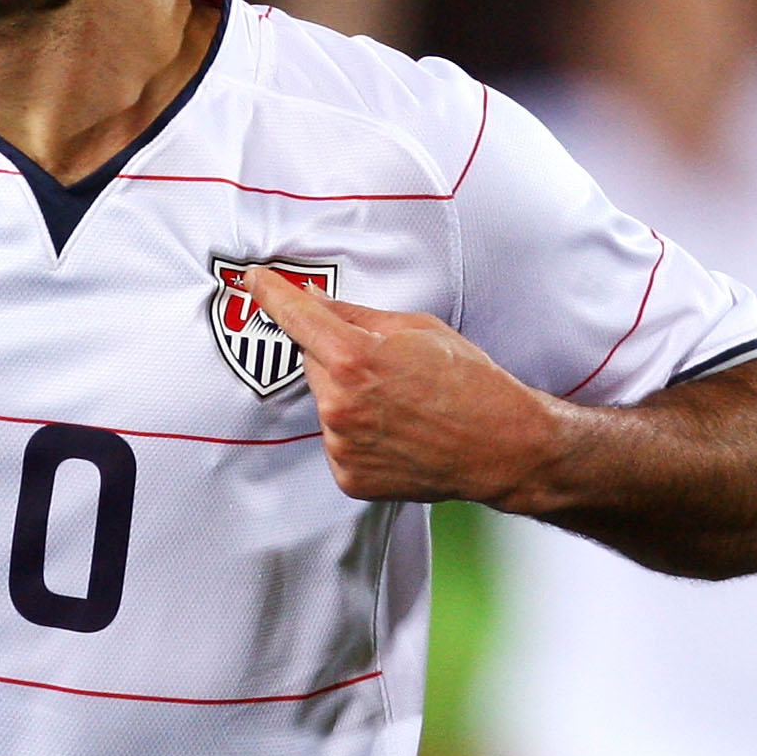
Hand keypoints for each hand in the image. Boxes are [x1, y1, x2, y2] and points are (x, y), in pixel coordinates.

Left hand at [248, 267, 555, 502]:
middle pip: (312, 362)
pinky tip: (397, 431)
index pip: (295, 316)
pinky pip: (338, 440)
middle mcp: (339, 406)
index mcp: (353, 359)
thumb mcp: (415, 329)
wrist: (502, 445)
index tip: (254, 280)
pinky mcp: (348, 476)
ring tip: (400, 404)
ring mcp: (341, 446)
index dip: (271, 293)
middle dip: (337, 356)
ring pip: (325, 403)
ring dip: (348, 396)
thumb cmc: (468, 381)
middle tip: (386, 366)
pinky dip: (358, 432)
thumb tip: (314, 300)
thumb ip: (354, 316)